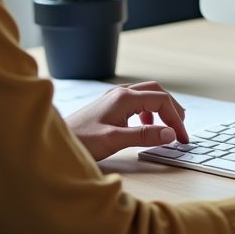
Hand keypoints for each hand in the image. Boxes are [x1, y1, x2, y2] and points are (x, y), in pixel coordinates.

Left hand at [65, 81, 188, 160]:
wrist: (53, 141)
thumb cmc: (81, 140)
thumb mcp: (115, 140)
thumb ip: (144, 136)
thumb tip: (170, 133)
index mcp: (124, 98)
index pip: (161, 100)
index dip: (176, 118)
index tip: (181, 137)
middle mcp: (120, 94)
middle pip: (156, 92)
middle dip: (172, 108)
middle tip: (180, 127)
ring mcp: (113, 99)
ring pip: (146, 95)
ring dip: (160, 109)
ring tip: (165, 128)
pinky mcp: (108, 107)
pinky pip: (136, 103)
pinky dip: (147, 113)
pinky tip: (143, 127)